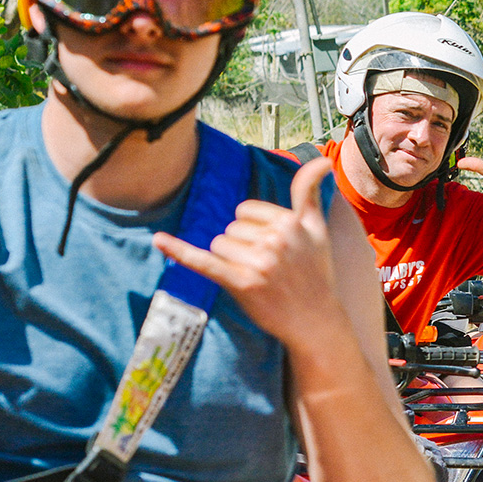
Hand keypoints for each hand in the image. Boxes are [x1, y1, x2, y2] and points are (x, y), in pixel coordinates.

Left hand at [154, 158, 335, 353]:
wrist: (316, 322)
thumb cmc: (315, 274)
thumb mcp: (318, 230)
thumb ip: (310, 193)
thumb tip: (323, 159)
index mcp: (290, 222)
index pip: (246, 210)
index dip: (254, 229)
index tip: (274, 249)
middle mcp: (275, 239)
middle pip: (231, 228)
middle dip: (242, 246)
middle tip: (269, 268)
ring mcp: (257, 262)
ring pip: (218, 244)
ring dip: (230, 260)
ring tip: (257, 277)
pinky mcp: (240, 283)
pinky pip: (203, 261)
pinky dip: (179, 250)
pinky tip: (159, 240)